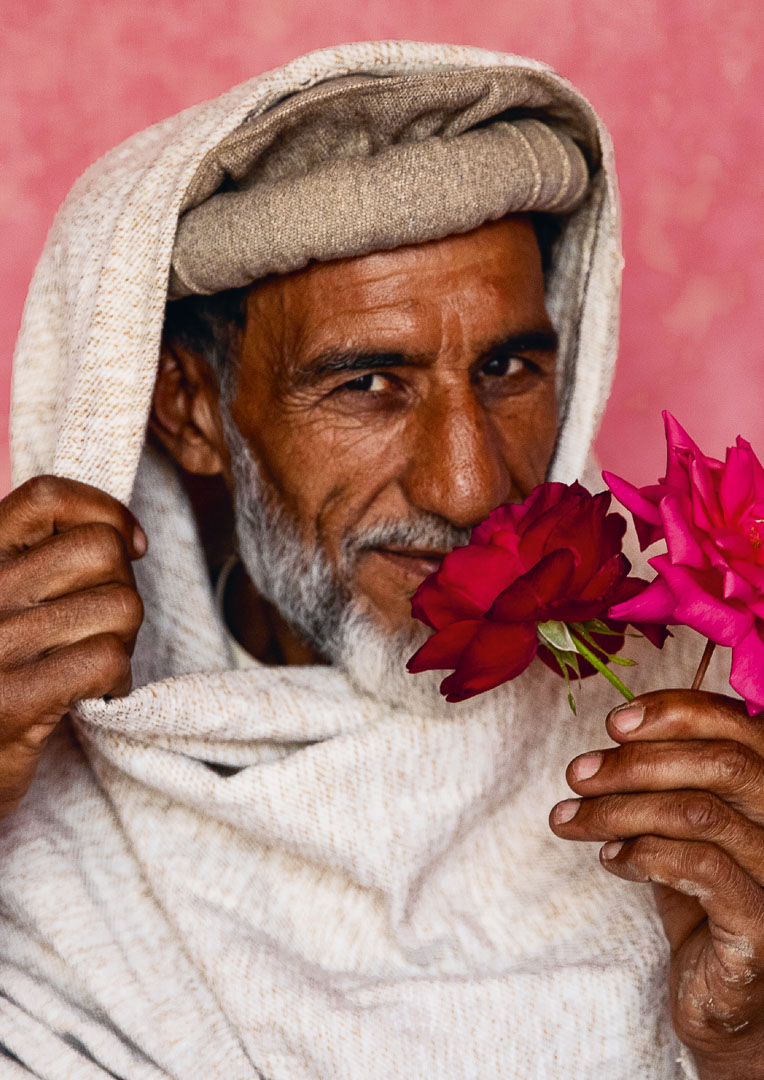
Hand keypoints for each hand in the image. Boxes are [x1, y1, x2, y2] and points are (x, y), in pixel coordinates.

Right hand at [0, 475, 145, 819]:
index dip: (105, 512)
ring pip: (119, 605)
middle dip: (122, 588)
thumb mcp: (0, 605)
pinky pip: (106, 659)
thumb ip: (36, 562)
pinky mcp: (11, 702)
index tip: (129, 546)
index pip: (46, 497)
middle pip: (100, 550)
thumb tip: (125, 537)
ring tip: (93, 664)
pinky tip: (94, 695)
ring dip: (124, 639)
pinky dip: (117, 680)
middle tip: (102, 626)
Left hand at [549, 689, 763, 1078]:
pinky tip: (610, 861)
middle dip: (637, 761)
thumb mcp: (684, 826)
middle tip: (577, 774)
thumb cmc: (702, 899)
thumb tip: (615, 734)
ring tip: (574, 819)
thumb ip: (668, 778)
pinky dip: (643, 854)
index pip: (739, 725)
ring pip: (700, 813)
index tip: (615, 722)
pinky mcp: (760, 925)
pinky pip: (701, 868)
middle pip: (723, 763)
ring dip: (621, 809)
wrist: (723, 997)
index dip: (676, 713)